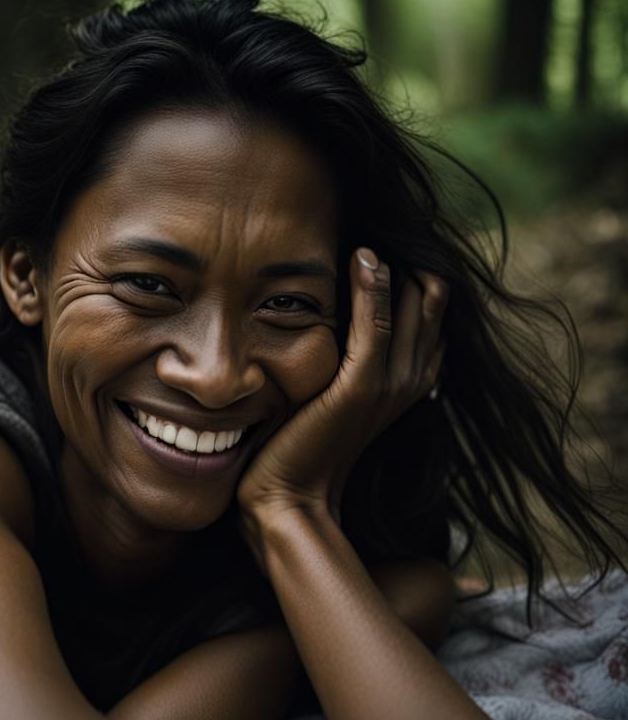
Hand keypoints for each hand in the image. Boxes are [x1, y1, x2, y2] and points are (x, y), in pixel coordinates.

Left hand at [237, 247, 447, 535]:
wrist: (291, 497)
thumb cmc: (300, 446)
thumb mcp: (329, 393)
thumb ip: (343, 359)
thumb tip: (325, 316)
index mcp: (410, 382)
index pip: (429, 315)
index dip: (413, 277)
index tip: (382, 241)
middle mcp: (411, 381)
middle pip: (429, 305)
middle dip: (409, 263)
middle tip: (378, 222)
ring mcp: (390, 385)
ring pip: (409, 308)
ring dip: (394, 267)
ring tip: (373, 231)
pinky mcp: (360, 388)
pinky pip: (374, 326)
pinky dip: (373, 288)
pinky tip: (364, 256)